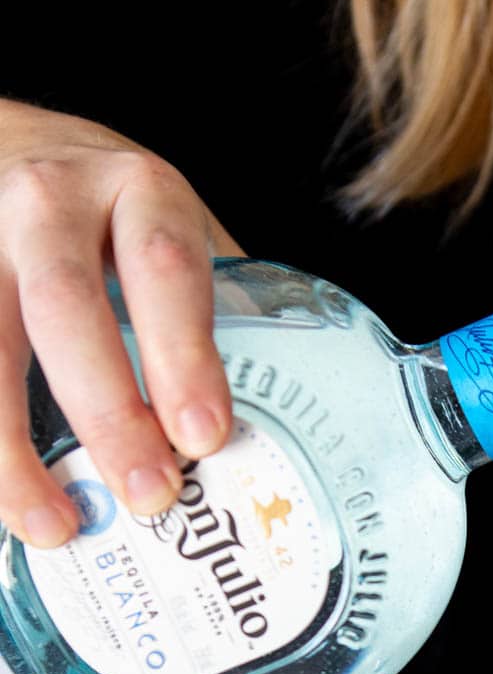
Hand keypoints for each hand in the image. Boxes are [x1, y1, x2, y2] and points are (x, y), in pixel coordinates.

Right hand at [0, 101, 242, 547]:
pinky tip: (9, 499)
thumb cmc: (118, 220)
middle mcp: (50, 201)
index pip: (163, 268)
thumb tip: (284, 437)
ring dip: (12, 445)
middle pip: (67, 306)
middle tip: (147, 495)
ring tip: (53, 525)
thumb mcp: (174, 237)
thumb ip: (217, 313)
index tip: (204, 436)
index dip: (182, 354)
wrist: (16, 148)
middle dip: (107, 408)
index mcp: (140, 193)